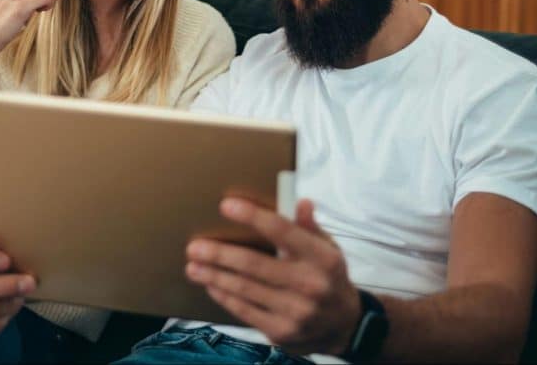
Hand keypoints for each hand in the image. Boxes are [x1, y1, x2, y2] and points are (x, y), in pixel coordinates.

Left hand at [185, 198, 360, 355]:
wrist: (343, 326)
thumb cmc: (328, 277)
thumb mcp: (328, 248)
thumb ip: (310, 227)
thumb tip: (301, 203)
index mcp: (322, 258)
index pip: (283, 232)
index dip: (253, 217)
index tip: (227, 205)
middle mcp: (310, 285)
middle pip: (255, 265)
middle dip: (220, 254)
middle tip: (194, 246)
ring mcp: (295, 312)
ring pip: (245, 289)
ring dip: (214, 276)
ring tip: (193, 265)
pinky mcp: (281, 332)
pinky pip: (244, 311)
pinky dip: (224, 296)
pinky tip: (210, 285)